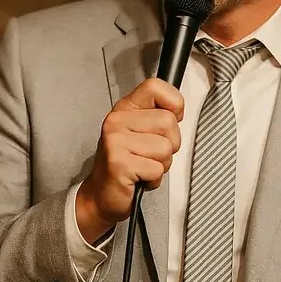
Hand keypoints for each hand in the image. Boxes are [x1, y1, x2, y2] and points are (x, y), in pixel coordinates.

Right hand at [76, 77, 183, 242]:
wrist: (102, 195)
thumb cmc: (127, 163)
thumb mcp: (141, 131)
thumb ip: (158, 116)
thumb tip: (178, 110)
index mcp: (125, 108)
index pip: (155, 86)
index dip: (173, 104)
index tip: (170, 119)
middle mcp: (117, 120)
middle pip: (168, 122)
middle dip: (170, 143)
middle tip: (151, 154)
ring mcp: (116, 141)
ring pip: (166, 147)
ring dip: (162, 163)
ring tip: (144, 166)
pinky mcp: (119, 164)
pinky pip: (157, 169)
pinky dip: (154, 178)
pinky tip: (140, 177)